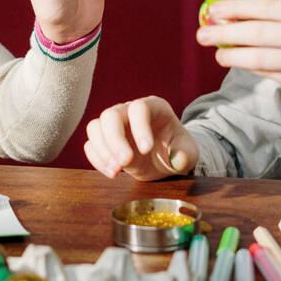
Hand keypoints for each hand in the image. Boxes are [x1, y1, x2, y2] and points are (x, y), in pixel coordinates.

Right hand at [83, 96, 198, 179]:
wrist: (165, 158)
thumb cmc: (177, 150)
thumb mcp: (189, 153)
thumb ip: (185, 155)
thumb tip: (177, 159)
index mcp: (154, 107)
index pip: (139, 108)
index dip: (140, 127)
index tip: (146, 150)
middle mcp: (130, 111)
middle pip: (111, 115)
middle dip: (115, 140)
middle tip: (124, 164)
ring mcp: (114, 124)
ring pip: (95, 127)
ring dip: (103, 151)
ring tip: (117, 171)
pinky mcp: (104, 140)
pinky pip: (91, 145)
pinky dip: (97, 159)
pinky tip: (113, 173)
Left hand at [197, 0, 280, 119]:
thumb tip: (243, 23)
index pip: (267, 6)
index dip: (236, 7)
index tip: (213, 10)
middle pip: (258, 29)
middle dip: (225, 30)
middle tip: (202, 32)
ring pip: (260, 53)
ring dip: (232, 52)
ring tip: (214, 52)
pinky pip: (271, 72)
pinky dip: (249, 66)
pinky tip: (234, 63)